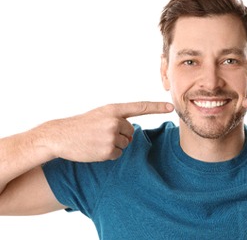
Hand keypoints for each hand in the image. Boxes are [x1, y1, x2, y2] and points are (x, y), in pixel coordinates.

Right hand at [37, 101, 173, 161]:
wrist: (60, 136)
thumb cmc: (82, 125)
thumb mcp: (100, 115)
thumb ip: (118, 120)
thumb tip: (132, 135)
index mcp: (113, 109)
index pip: (140, 107)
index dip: (157, 107)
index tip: (171, 107)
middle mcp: (114, 121)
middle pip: (131, 132)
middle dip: (120, 135)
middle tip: (101, 134)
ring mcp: (111, 136)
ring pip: (125, 144)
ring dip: (114, 145)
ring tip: (96, 141)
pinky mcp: (107, 150)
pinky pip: (117, 154)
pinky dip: (108, 154)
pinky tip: (95, 150)